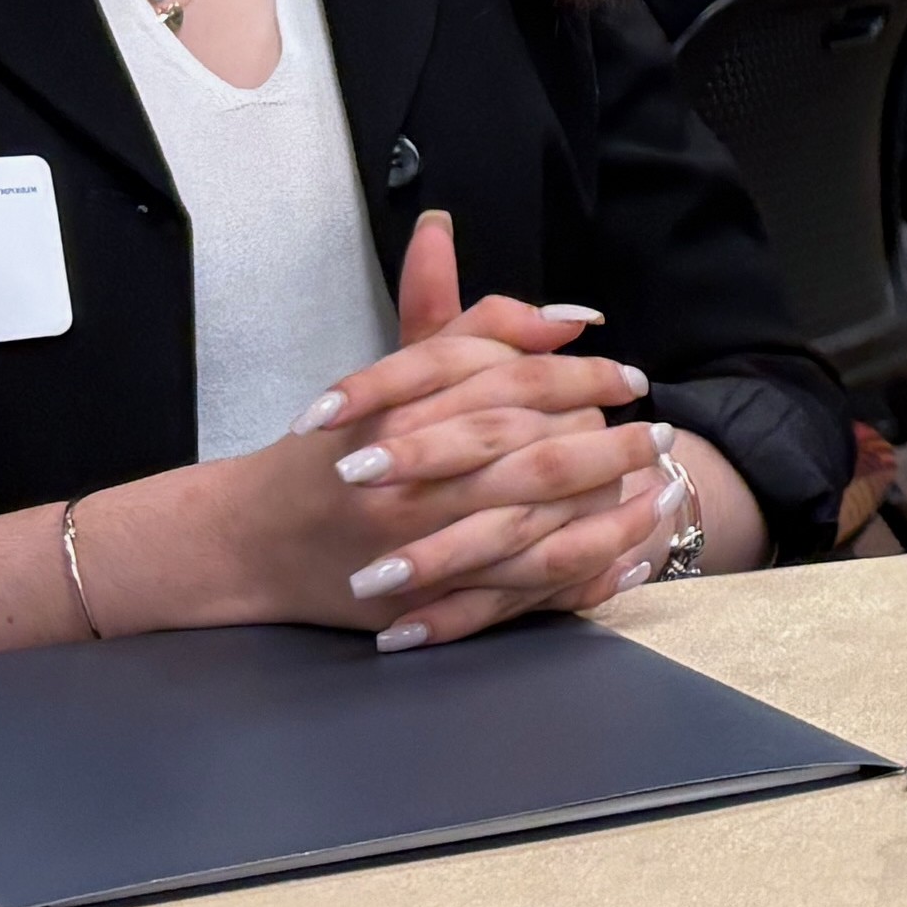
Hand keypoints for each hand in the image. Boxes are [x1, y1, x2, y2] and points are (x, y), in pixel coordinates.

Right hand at [95, 212, 662, 647]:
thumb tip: (563, 304)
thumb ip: (472, 327)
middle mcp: (410, 479)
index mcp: (404, 412)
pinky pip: (513, 591)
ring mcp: (415, 546)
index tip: (630, 375)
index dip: (580, 376)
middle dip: (608, 446)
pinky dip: (574, 574)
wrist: (246, 543)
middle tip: (660, 434)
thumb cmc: (330, 449)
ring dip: (604, 512)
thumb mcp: (394, 375)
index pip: (513, 384)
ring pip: (531, 527)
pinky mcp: (421, 601)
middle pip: (533, 457)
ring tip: (658, 493)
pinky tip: (621, 558)